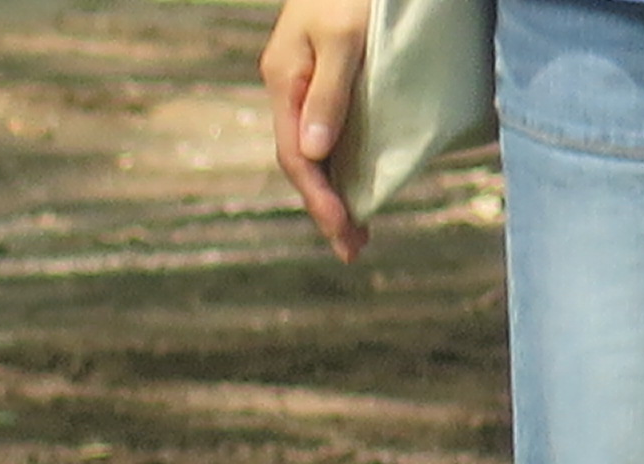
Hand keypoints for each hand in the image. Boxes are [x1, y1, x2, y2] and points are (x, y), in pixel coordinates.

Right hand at [263, 0, 375, 257]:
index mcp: (286, 82)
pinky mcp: (332, 76)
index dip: (320, 197)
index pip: (297, 156)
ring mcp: (309, 84)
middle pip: (305, 161)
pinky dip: (344, 161)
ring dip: (336, 189)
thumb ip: (330, 93)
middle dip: (328, 207)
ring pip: (318, 149)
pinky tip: (357, 178)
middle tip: (354, 248)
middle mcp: (292, 89)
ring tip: (356, 226)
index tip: (345, 230)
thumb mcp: (344, 35)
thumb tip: (314, 155)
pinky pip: (333, 129)